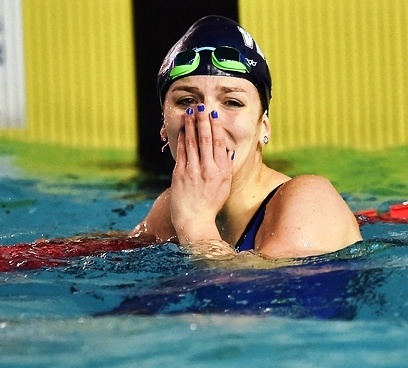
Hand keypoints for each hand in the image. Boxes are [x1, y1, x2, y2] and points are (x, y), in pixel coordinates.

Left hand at [169, 105, 231, 242]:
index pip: (220, 143)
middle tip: (201, 106)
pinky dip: (182, 139)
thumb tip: (227, 152)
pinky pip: (182, 152)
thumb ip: (225, 168)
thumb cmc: (210, 204)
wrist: (195, 220)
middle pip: (207, 139)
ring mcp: (194, 171)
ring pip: (193, 142)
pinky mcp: (180, 174)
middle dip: (203, 120)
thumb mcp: (224, 186)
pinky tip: (182, 130)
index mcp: (222, 171)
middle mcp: (209, 169)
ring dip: (191, 125)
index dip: (216, 127)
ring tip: (190, 113)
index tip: (213, 115)